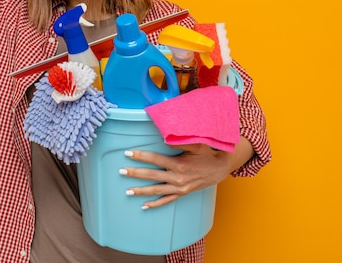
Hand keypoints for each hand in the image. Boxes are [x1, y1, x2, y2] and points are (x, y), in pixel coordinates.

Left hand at [120, 144, 235, 208]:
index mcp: (179, 164)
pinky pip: (167, 201)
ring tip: (127, 191)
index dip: (141, 156)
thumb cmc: (207, 154)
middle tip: (121, 171)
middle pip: (152, 176)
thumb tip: (164, 136)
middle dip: (135, 174)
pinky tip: (144, 206)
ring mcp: (180, 188)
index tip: (128, 153)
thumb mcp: (196, 145)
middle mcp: (178, 178)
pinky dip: (155, 204)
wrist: (220, 168)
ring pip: (157, 191)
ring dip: (141, 191)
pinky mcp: (182, 193)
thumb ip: (179, 141)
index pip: (155, 159)